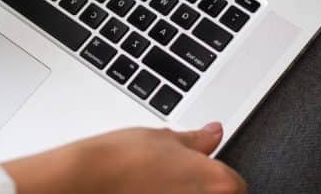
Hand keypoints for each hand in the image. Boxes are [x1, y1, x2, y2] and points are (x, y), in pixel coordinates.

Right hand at [2, 123, 244, 193]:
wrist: (84, 182)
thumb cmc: (121, 161)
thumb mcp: (163, 139)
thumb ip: (197, 140)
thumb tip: (213, 132)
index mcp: (219, 183)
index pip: (235, 184)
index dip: (213, 175)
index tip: (196, 170)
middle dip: (200, 189)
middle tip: (172, 180)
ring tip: (154, 187)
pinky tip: (144, 193)